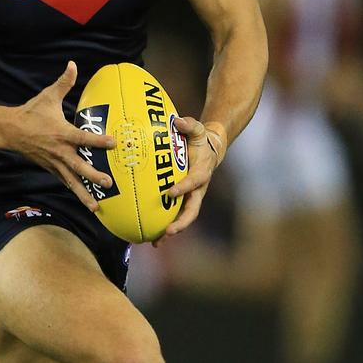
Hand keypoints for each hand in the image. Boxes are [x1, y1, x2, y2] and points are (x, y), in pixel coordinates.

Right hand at [7, 61, 114, 210]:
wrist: (9, 131)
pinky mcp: (51, 169)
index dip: (99, 141)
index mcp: (61, 133)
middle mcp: (59, 152)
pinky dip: (75, 192)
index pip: (83, 139)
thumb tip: (73, 64)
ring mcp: (54, 163)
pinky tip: (87, 202)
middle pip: (79, 167)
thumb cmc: (31, 113)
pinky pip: (65, 183)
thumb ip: (64, 82)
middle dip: (94, 176)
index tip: (114, 143)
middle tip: (108, 183)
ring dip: (84, 195)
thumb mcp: (48, 96)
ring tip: (97, 207)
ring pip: (72, 182)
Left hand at [153, 116, 223, 245]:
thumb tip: (178, 120)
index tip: (170, 193)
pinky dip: (165, 228)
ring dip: (171, 231)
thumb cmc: (200, 139)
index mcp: (201, 172)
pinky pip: (175, 216)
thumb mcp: (197, 129)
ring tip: (156, 242)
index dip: (183, 188)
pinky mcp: (183, 201)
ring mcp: (191, 197)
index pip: (193, 182)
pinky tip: (151, 239)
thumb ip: (189, 125)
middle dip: (181, 222)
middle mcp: (197, 190)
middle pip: (192, 210)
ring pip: (183, 218)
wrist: (210, 150)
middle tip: (168, 231)